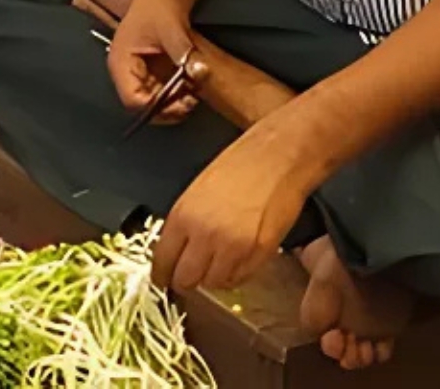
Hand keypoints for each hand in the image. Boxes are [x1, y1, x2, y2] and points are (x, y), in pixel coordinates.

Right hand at [106, 0, 202, 123]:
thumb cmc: (157, 7)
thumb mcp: (171, 29)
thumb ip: (184, 53)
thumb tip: (199, 73)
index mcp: (121, 63)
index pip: (132, 99)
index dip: (155, 107)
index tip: (179, 104)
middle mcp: (125, 73)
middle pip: (142, 106)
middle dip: (166, 109)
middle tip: (189, 102)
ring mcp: (137, 75)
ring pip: (152, 103)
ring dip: (172, 104)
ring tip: (191, 96)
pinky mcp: (149, 74)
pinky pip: (160, 94)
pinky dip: (174, 96)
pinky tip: (188, 89)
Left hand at [152, 132, 319, 294]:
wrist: (278, 156)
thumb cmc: (240, 164)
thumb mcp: (198, 190)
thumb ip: (184, 222)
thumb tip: (175, 250)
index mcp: (184, 215)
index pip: (162, 261)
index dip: (161, 274)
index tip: (163, 279)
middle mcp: (205, 235)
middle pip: (185, 280)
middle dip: (185, 281)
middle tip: (190, 274)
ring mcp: (234, 247)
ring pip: (212, 284)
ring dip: (212, 277)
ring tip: (217, 262)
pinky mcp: (259, 253)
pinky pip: (239, 279)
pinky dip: (235, 275)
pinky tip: (236, 260)